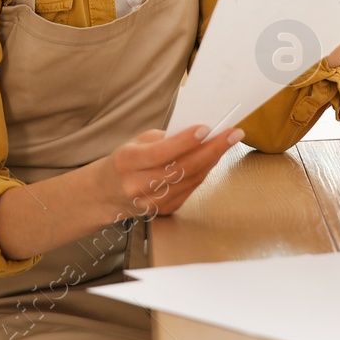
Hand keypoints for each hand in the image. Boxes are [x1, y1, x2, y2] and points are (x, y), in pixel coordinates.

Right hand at [101, 125, 242, 218]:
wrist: (106, 193)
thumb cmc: (126, 161)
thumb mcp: (136, 142)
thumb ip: (164, 139)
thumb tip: (199, 133)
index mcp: (128, 161)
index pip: (162, 152)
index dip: (186, 141)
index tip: (206, 128)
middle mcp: (138, 185)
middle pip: (182, 168)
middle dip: (212, 149)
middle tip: (233, 134)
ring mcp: (151, 202)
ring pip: (190, 180)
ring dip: (212, 160)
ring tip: (227, 142)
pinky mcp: (163, 210)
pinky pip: (190, 189)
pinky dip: (204, 172)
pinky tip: (213, 158)